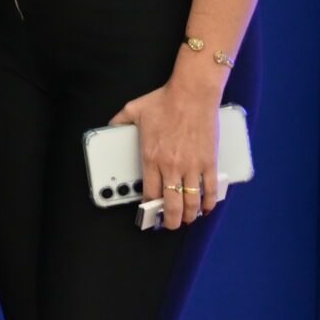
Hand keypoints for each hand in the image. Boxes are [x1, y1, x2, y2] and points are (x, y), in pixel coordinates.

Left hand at [112, 79, 224, 230]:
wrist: (191, 93)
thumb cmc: (164, 101)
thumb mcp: (133, 110)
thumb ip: (118, 122)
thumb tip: (108, 127)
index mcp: (151, 158)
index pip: (149, 193)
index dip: (149, 208)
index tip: (149, 213)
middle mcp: (171, 166)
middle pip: (171, 204)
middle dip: (171, 220)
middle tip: (171, 225)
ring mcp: (191, 166)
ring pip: (191, 201)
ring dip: (190, 215)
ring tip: (188, 220)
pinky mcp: (209, 162)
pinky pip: (210, 189)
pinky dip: (209, 203)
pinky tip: (206, 208)